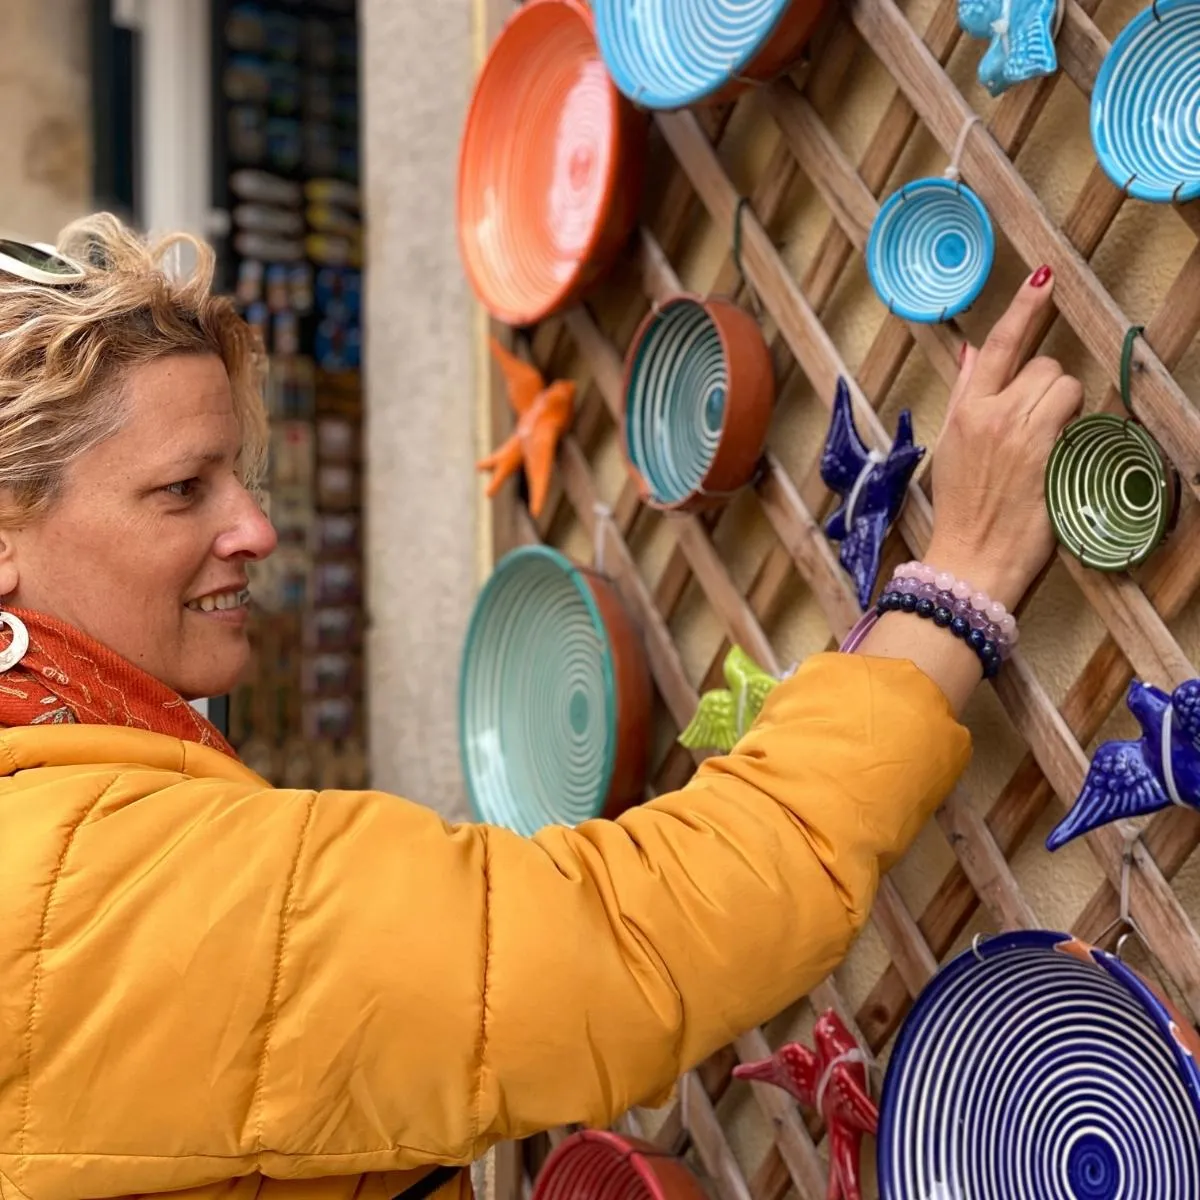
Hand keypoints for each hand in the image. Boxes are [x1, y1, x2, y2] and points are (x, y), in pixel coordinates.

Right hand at [924, 266, 1082, 610]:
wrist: (970, 560)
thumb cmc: (959, 512)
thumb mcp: (949, 449)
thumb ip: (965, 397)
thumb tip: (976, 355)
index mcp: (965, 412)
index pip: (1000, 345)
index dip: (1023, 307)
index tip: (1043, 277)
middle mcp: (994, 415)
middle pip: (1043, 366)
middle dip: (1046, 388)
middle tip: (1034, 427)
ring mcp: (1024, 435)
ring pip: (1064, 388)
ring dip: (1063, 409)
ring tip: (1045, 445)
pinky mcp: (1050, 456)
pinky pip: (1076, 419)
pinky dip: (1073, 431)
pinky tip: (1056, 459)